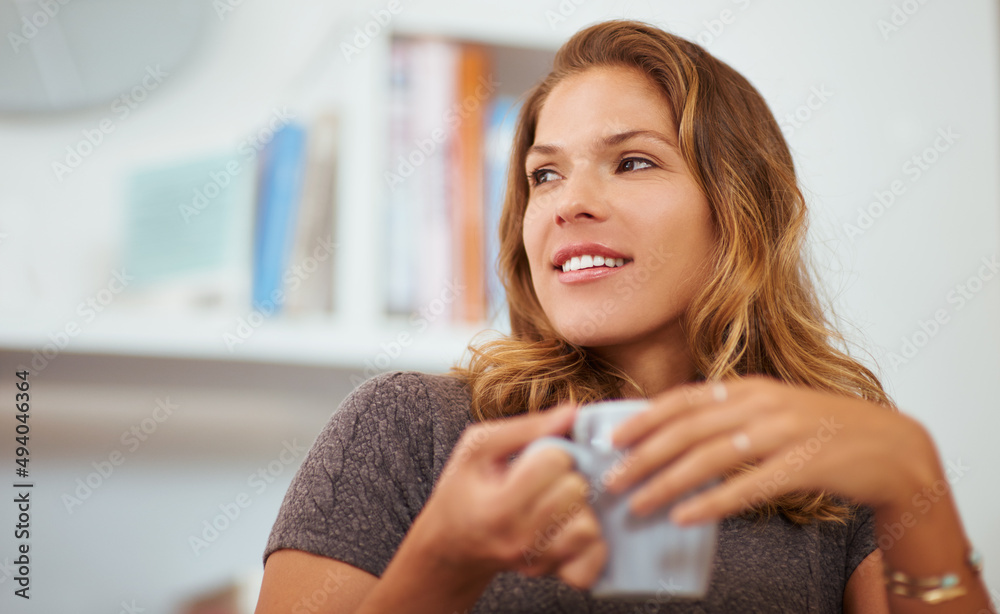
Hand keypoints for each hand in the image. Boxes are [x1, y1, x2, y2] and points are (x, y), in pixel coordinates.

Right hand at [407, 403, 607, 589]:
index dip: (551, 451)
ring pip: (589, 526)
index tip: (536, 457)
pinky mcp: (552, 573)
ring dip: (579, 507)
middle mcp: (519, 540)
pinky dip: (590, 539)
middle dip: (568, 476)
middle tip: (549, 478)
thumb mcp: (477, 447)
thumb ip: (524, 427)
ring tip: (558, 499)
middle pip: (576, 491)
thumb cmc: (463, 489)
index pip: (554, 462)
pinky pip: (592, 557)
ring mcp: (536, 561)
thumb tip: (573, 412)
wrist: (451, 545)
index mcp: (498, 506)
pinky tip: (570, 523)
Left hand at [605, 376, 941, 523]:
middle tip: (613, 480)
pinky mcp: (804, 466)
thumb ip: (731, 414)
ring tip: (638, 504)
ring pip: (710, 459)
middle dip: (644, 456)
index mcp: (752, 387)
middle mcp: (763, 404)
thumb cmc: (827, 431)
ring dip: (667, 483)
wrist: (895, 449)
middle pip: (688, 430)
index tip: (613, 438)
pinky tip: (685, 517)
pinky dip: (712, 503)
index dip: (645, 418)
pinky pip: (747, 487)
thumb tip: (678, 432)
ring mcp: (784, 433)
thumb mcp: (775, 409)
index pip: (684, 398)